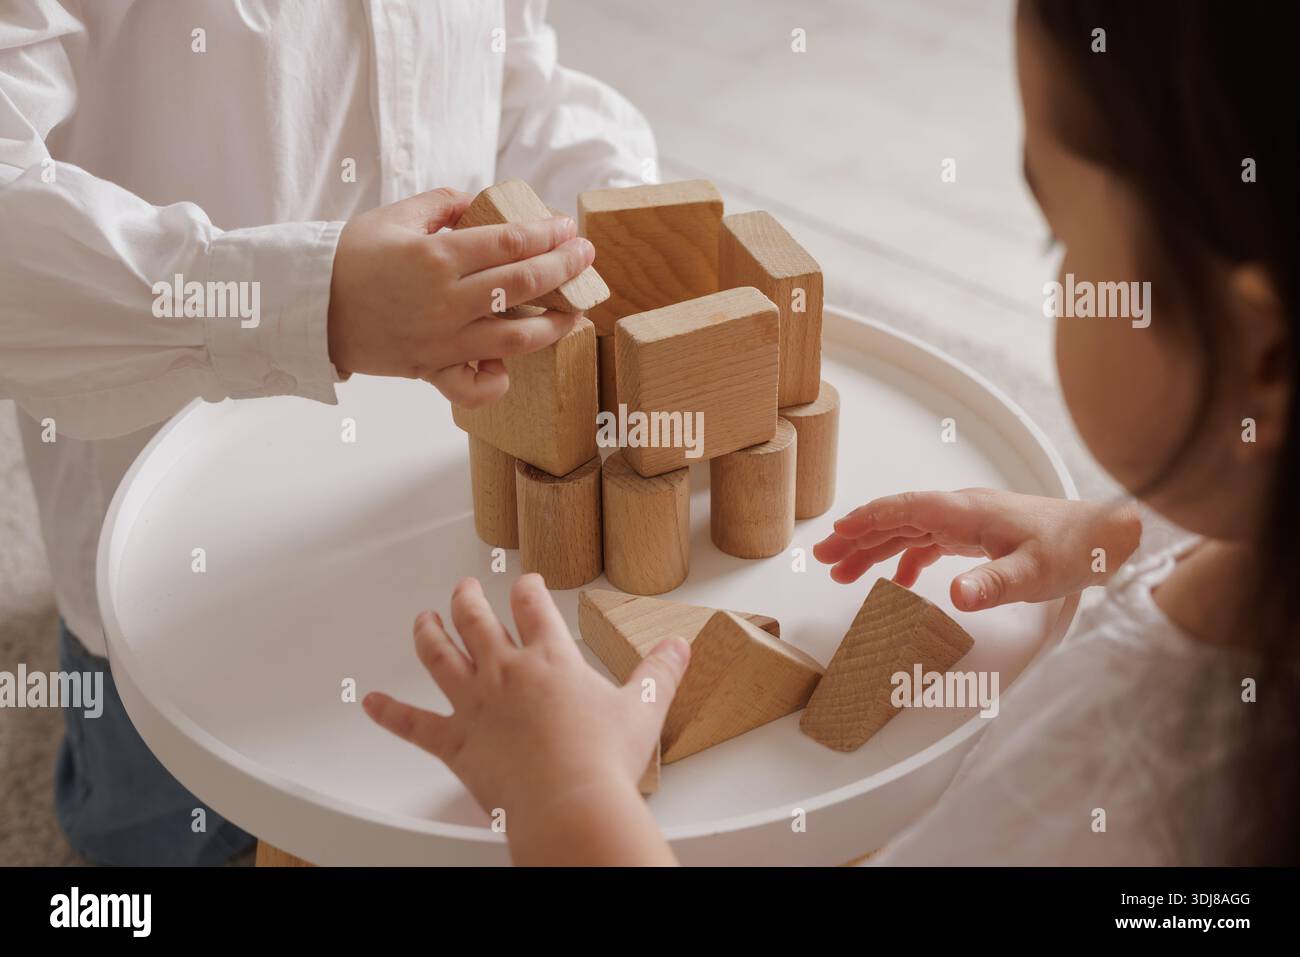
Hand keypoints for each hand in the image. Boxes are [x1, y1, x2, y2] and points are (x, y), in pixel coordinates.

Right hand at [326, 188, 595, 406]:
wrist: (306, 305)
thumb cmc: (348, 257)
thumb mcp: (394, 217)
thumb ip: (441, 206)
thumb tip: (475, 203)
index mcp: (437, 256)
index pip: (509, 243)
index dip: (546, 234)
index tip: (567, 228)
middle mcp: (445, 299)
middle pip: (522, 285)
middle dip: (563, 269)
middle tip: (585, 257)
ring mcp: (441, 339)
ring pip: (513, 338)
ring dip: (553, 325)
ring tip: (574, 314)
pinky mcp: (429, 368)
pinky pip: (472, 386)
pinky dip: (496, 382)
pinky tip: (510, 368)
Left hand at [363, 574, 685, 865]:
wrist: (569, 801)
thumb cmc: (602, 759)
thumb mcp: (645, 708)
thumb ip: (660, 672)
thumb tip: (679, 646)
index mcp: (550, 658)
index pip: (534, 606)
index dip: (528, 588)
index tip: (526, 581)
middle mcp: (506, 672)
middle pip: (477, 621)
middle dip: (469, 599)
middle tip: (465, 588)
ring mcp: (475, 705)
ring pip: (440, 656)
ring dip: (427, 634)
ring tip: (421, 620)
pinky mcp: (455, 742)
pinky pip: (413, 725)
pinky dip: (389, 714)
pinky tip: (370, 703)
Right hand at [813, 489, 1140, 610]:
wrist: (1104, 537)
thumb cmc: (1072, 550)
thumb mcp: (1034, 573)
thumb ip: (992, 583)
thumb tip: (954, 596)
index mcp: (964, 512)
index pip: (904, 509)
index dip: (867, 521)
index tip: (835, 535)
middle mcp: (959, 511)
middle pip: (896, 519)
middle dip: (857, 537)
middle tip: (822, 560)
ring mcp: (966, 522)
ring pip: (907, 531)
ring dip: (874, 549)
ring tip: (842, 573)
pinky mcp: (975, 536)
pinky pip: (927, 543)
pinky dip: (904, 559)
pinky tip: (896, 581)